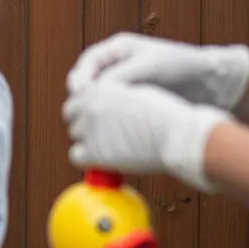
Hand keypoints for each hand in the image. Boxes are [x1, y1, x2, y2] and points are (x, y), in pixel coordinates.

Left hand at [63, 81, 231, 192]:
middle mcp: (90, 105)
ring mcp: (89, 128)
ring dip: (88, 140)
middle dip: (84, 123)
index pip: (77, 97)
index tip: (97, 118)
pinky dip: (86, 159)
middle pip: (71, 116)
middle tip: (103, 134)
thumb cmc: (166, 117)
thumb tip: (106, 108)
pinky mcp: (94, 152)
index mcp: (100, 88)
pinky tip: (103, 159)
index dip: (87, 108)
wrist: (176, 135)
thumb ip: (116, 96)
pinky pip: (76, 156)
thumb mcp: (137, 94)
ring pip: (75, 136)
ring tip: (111, 146)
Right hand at [66, 32, 248, 109]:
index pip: (85, 66)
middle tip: (85, 114)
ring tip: (99, 126)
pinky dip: (108, 122)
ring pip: (96, 102)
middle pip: (85, 86)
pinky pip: (111, 114)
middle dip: (83, 100)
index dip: (79, 81)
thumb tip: (94, 90)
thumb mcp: (150, 66)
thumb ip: (121, 75)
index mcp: (116, 51)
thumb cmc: (182, 65)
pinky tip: (113, 132)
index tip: (80, 95)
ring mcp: (122, 88)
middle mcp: (115, 68)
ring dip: (95, 114)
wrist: (212, 82)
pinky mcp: (130, 106)